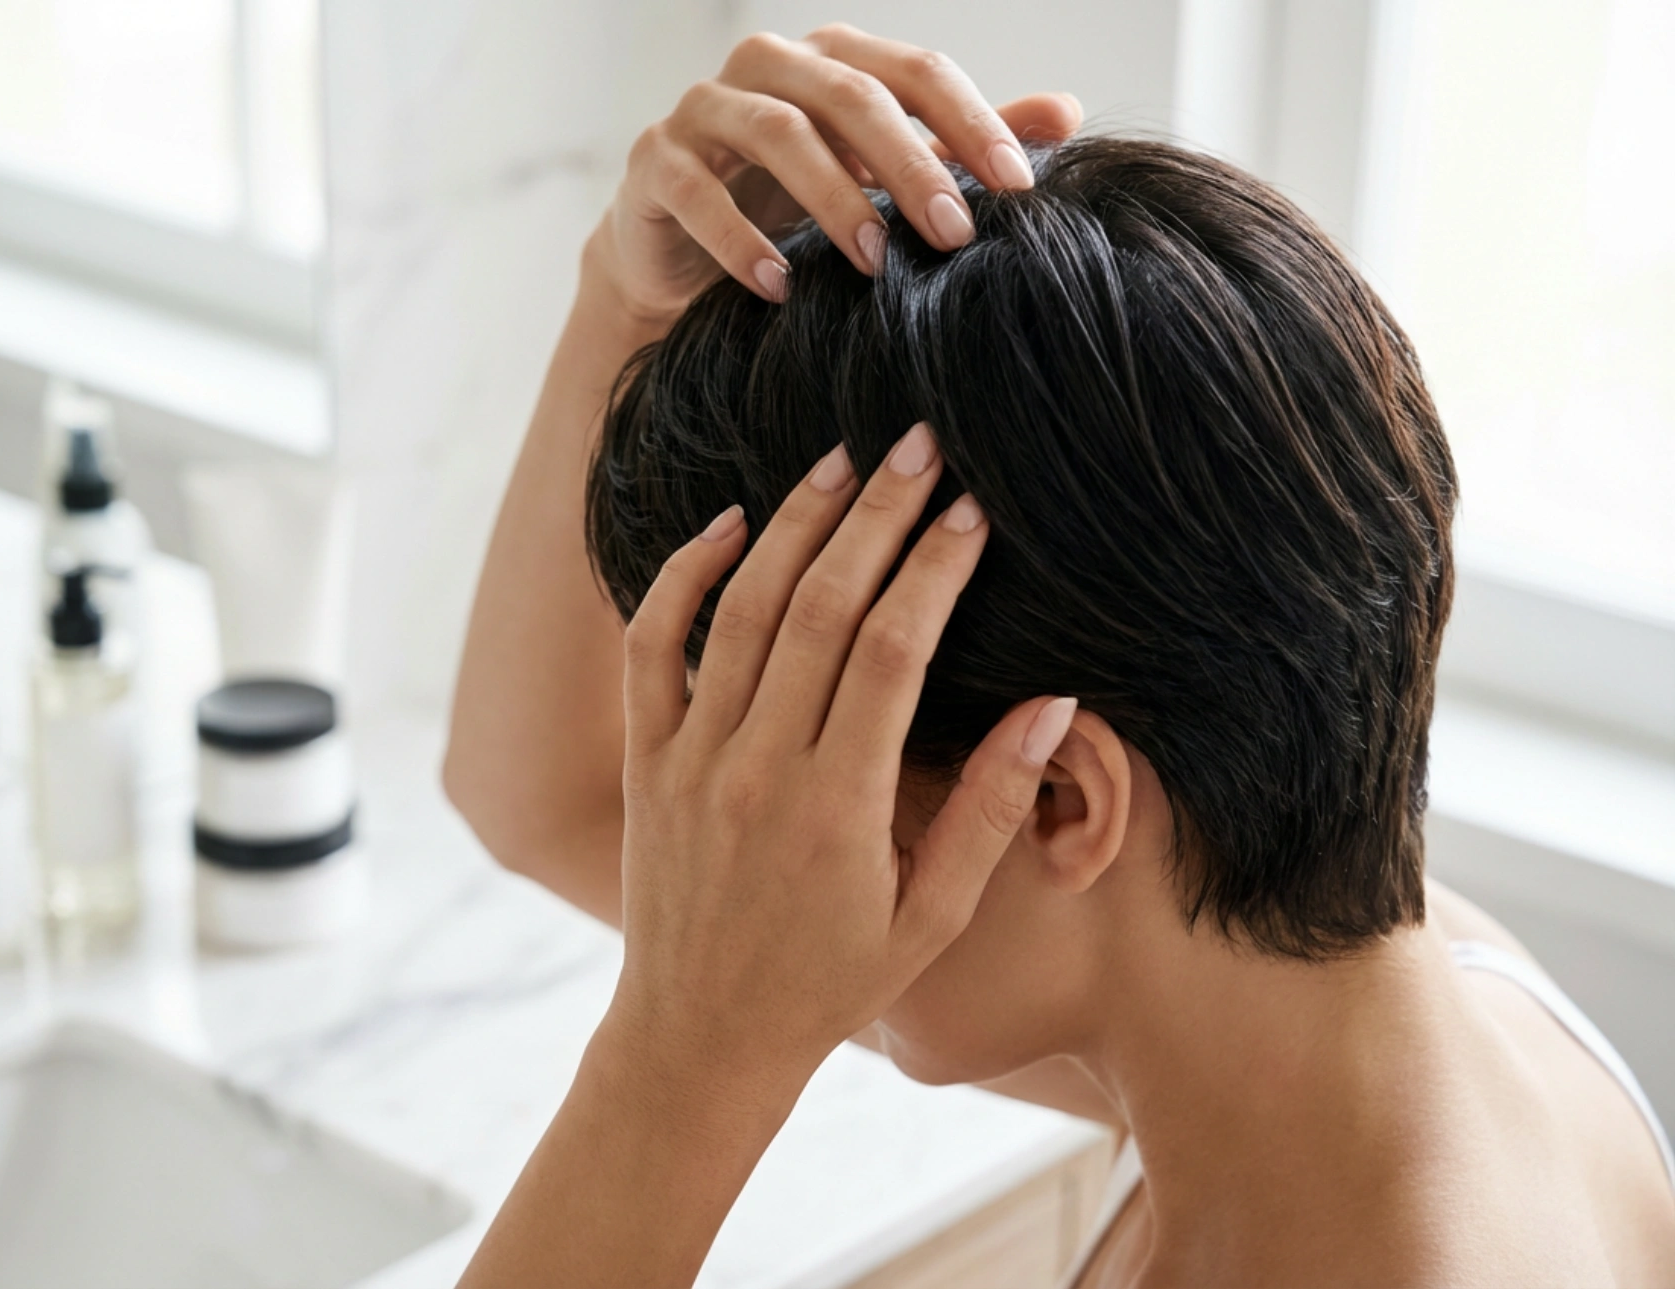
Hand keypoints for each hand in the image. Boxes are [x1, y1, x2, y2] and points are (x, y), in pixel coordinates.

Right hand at [588, 26, 1081, 322]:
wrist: (679, 258)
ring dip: (833, 197)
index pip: (915, 72)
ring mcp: (704, 108)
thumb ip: (960, 145)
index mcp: (834, 60)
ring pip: (778, 132)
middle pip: (850, 94)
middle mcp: (769, 66)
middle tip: (954, 234)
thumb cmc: (791, 209)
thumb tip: (1065, 113)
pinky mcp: (653, 161)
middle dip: (909, 164)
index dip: (971, 123)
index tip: (1020, 189)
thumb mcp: (882, 178)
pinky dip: (740, 239)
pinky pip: (697, 190)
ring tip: (874, 261)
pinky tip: (779, 287)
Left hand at [606, 424, 1077, 1093]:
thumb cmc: (831, 984)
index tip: (973, 508)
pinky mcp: (643, 760)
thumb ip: (988, 808)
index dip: (935, 568)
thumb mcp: (933, 919)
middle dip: (878, 514)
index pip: (893, 651)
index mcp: (838, 806)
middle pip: (820, 606)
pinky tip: (726, 523)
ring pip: (740, 609)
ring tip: (844, 459)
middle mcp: (757, 768)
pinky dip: (683, 576)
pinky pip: (651, 645)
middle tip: (919, 441)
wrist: (699, 1038)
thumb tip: (1052, 703)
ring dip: (793, 523)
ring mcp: (689, 758)